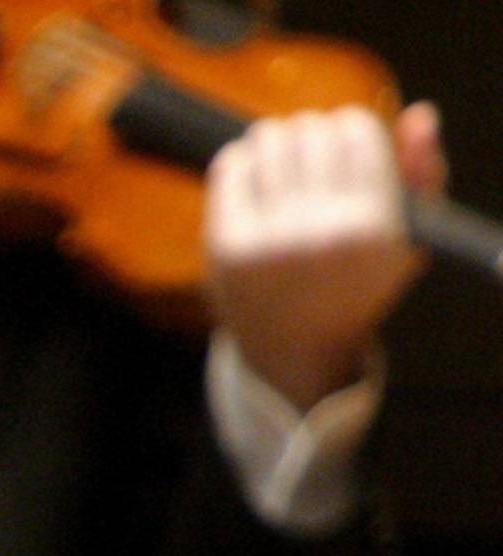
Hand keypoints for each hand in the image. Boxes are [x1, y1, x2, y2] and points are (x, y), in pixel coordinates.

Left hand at [207, 102, 445, 413]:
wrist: (295, 346)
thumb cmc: (357, 281)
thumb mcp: (407, 237)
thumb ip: (424, 174)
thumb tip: (420, 114)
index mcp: (373, 226)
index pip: (356, 130)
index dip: (348, 125)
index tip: (343, 139)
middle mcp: (323, 231)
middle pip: (310, 132)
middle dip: (311, 131)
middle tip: (307, 147)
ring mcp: (270, 238)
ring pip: (268, 141)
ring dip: (274, 138)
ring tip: (279, 152)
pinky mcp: (227, 245)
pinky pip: (230, 167)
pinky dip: (240, 159)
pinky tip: (250, 169)